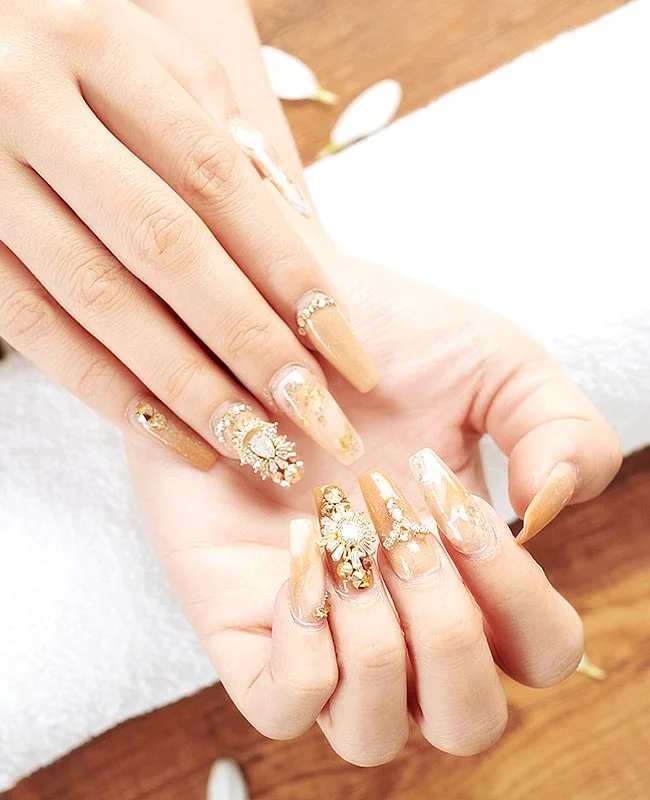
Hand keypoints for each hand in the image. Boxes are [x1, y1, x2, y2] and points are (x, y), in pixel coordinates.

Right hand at [0, 0, 377, 485]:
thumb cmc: (59, 49)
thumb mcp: (138, 50)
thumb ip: (210, 124)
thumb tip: (293, 224)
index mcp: (98, 48)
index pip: (217, 180)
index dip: (287, 270)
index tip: (345, 347)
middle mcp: (34, 107)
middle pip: (167, 247)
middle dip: (250, 342)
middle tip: (315, 415)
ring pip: (98, 298)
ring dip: (186, 384)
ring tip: (255, 442)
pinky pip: (35, 329)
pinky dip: (108, 391)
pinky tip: (173, 434)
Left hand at [126, 252, 619, 764]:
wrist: (267, 316)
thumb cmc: (380, 343)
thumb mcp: (496, 364)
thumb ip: (562, 430)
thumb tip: (549, 509)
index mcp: (470, 569)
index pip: (539, 653)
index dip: (516, 595)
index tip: (451, 498)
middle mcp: (401, 615)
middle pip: (466, 720)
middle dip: (448, 624)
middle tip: (401, 525)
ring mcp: (323, 631)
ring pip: (371, 732)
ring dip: (377, 640)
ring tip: (347, 540)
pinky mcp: (243, 626)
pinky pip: (280, 709)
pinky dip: (305, 649)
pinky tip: (302, 553)